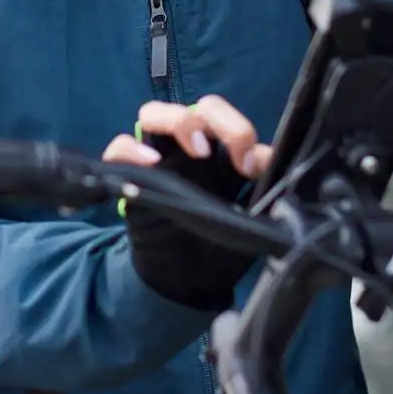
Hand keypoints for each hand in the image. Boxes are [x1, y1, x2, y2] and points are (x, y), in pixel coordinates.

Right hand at [102, 96, 266, 311]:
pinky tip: (149, 164)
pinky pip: (119, 149)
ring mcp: (158, 163)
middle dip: (218, 119)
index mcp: (222, 161)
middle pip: (198, 109)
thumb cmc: (218, 251)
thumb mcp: (248, 226)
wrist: (184, 284)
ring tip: (195, 148)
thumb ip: (263, 199)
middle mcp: (190, 154)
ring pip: (154, 114)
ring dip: (176, 121)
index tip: (252, 165)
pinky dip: (130, 148)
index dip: (243, 135)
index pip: (231, 126)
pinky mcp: (130, 180)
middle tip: (227, 152)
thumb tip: (273, 169)